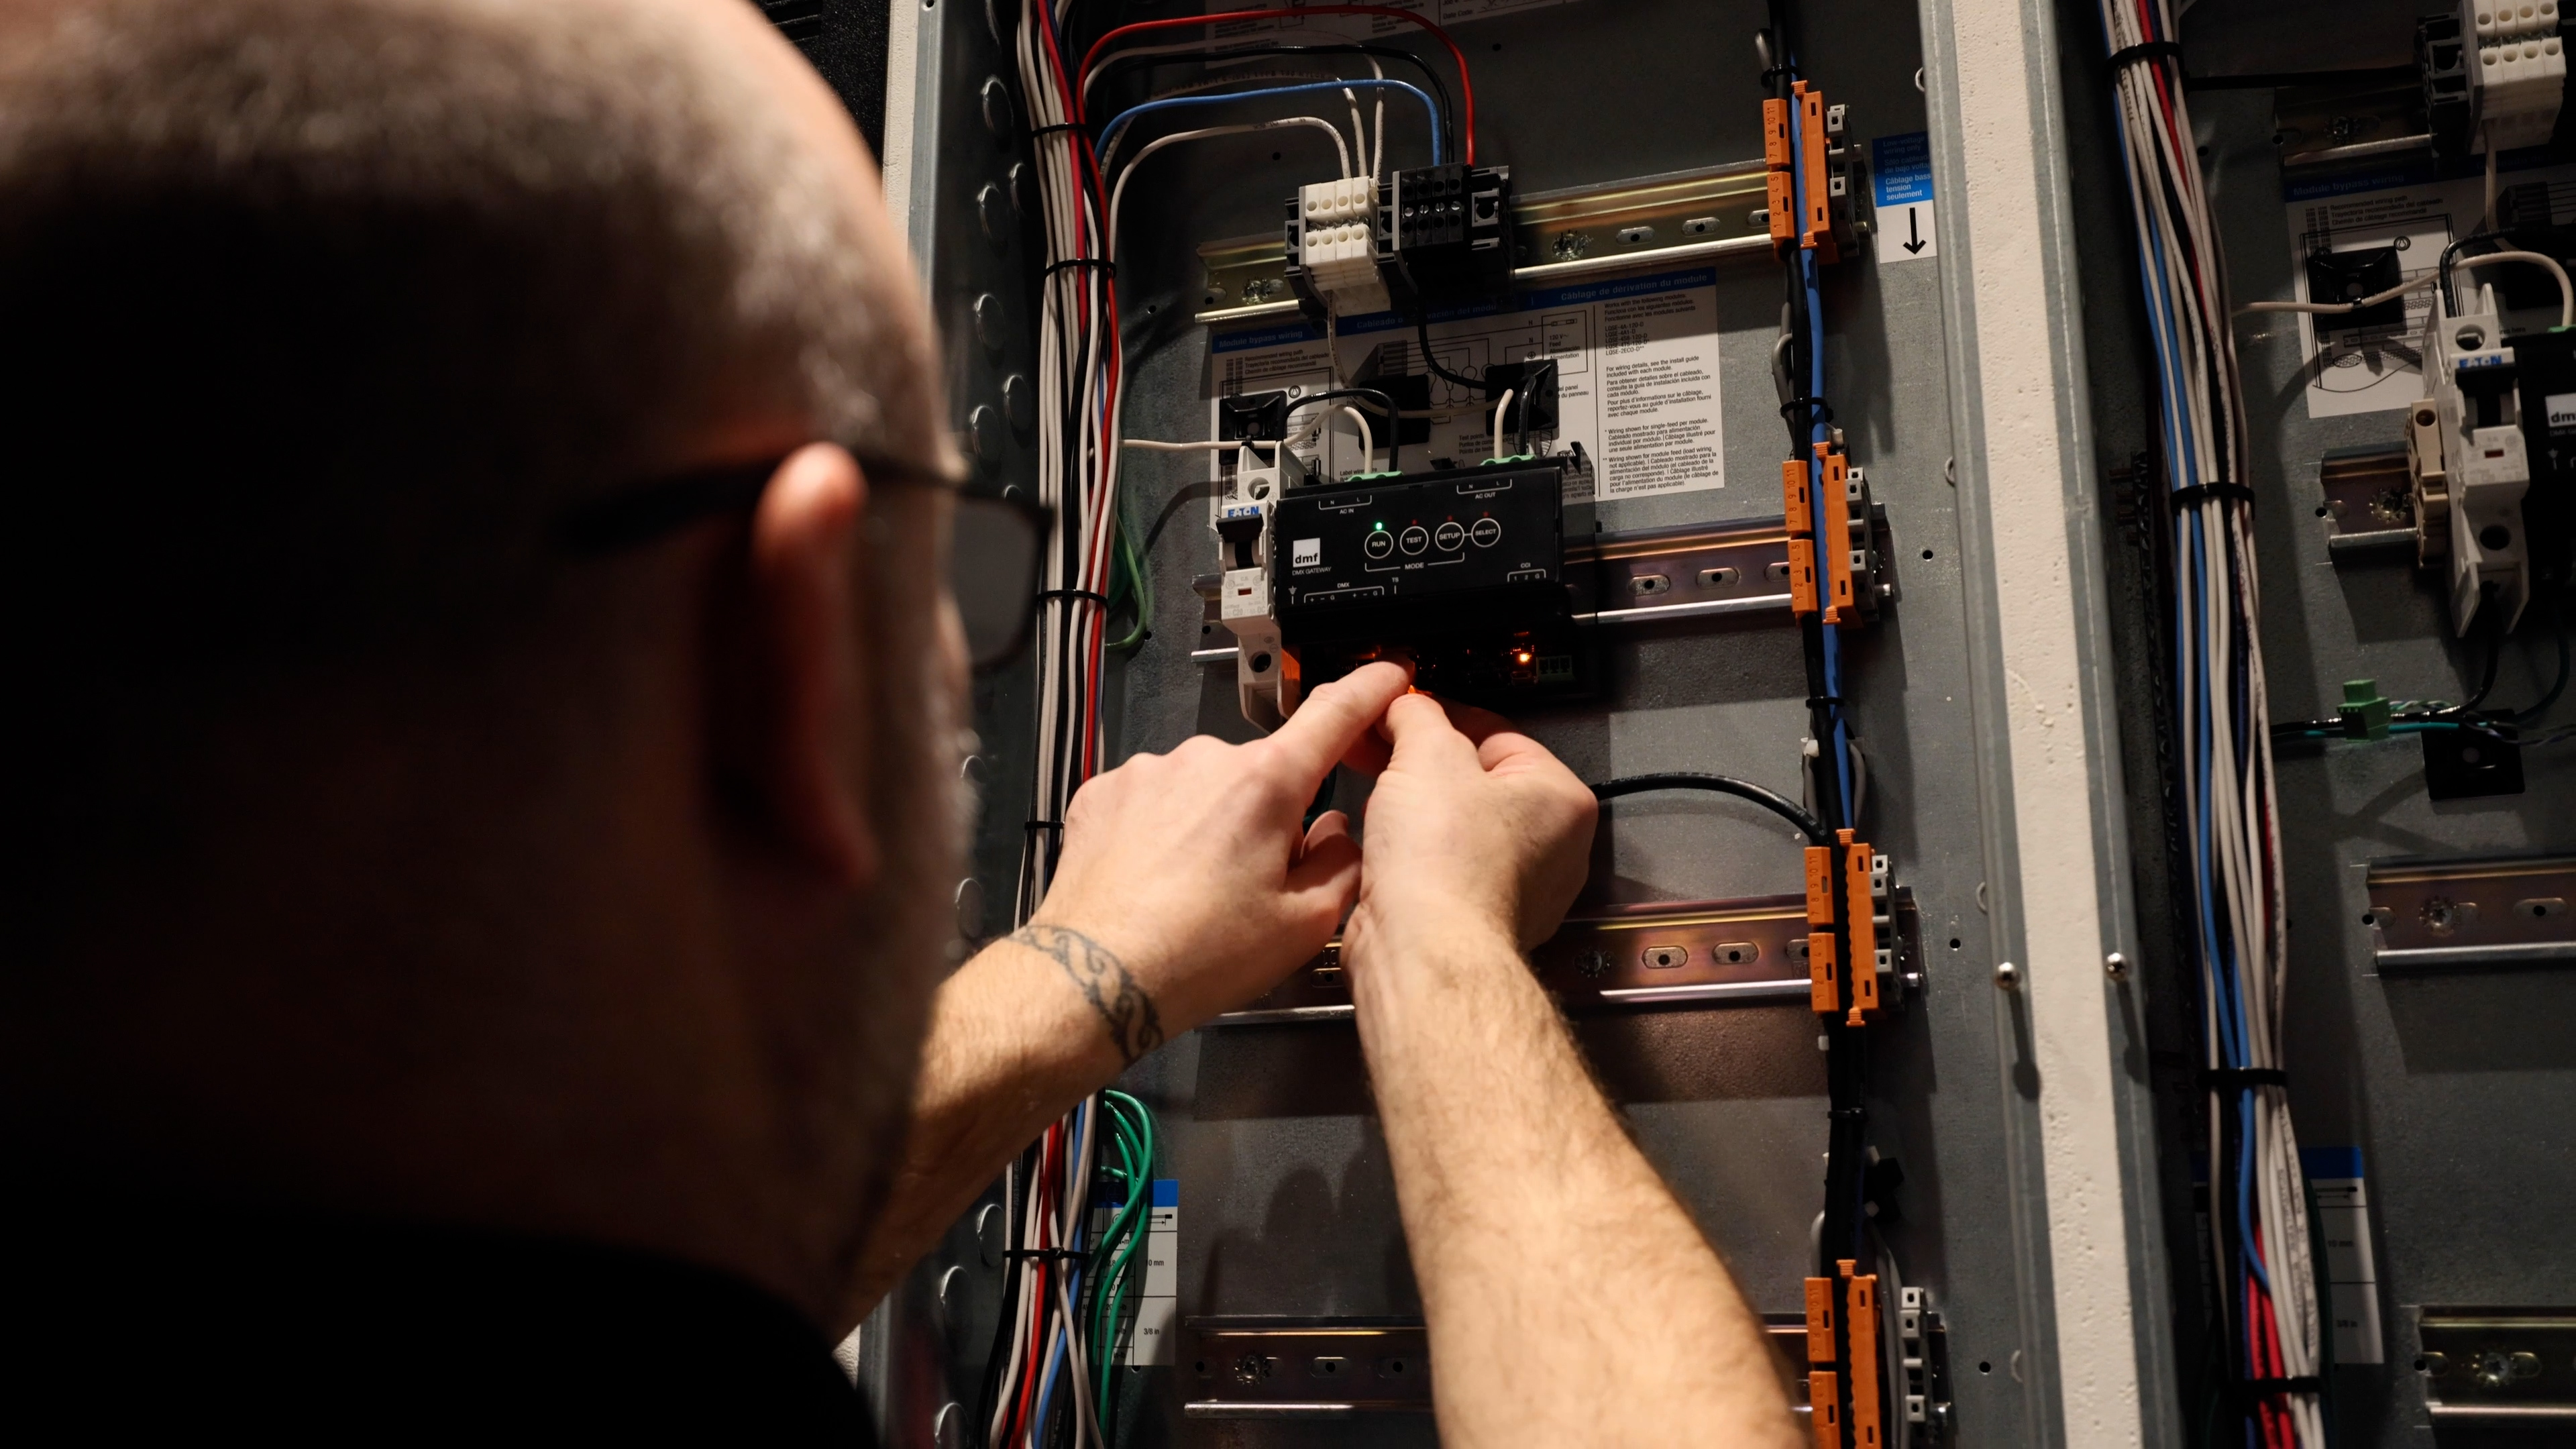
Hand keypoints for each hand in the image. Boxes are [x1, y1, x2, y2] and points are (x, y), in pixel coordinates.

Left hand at [1020, 661, 1413, 1055]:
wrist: (1096, 975)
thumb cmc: (1197, 955)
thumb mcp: (1302, 925)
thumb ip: (1341, 864)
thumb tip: (1340, 832)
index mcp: (1266, 783)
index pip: (1335, 713)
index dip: (1370, 689)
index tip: (1388, 675)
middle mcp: (1205, 759)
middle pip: (1264, 772)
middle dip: (1269, 814)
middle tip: (1253, 883)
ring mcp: (1149, 770)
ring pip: (1205, 787)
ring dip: (1211, 823)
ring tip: (1193, 891)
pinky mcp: (1105, 790)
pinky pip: (1154, 798)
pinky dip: (1162, 830)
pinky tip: (1156, 879)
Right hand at [1345, 694, 1596, 966]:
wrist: (1421, 951)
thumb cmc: (1443, 863)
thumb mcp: (1426, 753)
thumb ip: (1418, 715)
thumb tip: (1407, 704)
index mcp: (1561, 797)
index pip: (1495, 732)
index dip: (1438, 715)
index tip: (1402, 711)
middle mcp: (1553, 848)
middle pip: (1475, 781)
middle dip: (1419, 763)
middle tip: (1378, 748)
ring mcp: (1517, 891)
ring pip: (1456, 827)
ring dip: (1412, 809)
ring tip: (1375, 795)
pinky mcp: (1477, 922)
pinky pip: (1441, 870)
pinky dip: (1411, 856)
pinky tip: (1381, 846)